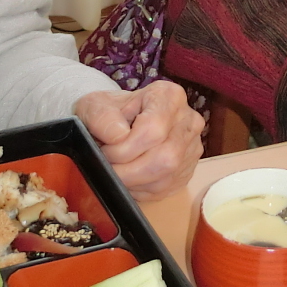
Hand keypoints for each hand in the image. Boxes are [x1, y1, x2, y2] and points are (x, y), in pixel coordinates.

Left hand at [76, 81, 204, 203]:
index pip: (153, 129)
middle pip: (164, 158)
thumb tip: (117, 137)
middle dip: (128, 170)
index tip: (105, 149)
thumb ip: (101, 118)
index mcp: (169, 96)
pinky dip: (140, 189)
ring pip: (165, 177)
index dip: (124, 148)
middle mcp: (188, 121)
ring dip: (133, 182)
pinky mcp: (186, 171)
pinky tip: (128, 178)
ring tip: (116, 172)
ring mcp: (191, 148)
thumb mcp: (95, 106)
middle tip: (108, 167)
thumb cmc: (109, 112)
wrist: (118, 123)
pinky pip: (164, 190)